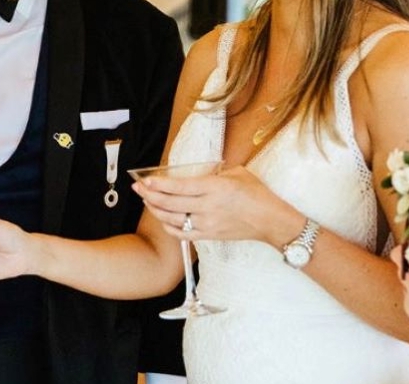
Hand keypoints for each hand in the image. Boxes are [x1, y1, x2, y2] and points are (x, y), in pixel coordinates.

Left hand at [133, 166, 300, 244]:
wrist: (271, 221)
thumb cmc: (257, 194)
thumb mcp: (237, 174)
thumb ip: (214, 173)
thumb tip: (196, 174)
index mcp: (214, 188)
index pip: (179, 186)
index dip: (159, 184)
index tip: (145, 180)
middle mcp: (207, 207)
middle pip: (170, 203)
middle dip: (150, 195)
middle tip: (138, 188)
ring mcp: (207, 224)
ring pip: (172, 219)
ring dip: (156, 210)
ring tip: (147, 201)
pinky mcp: (209, 235)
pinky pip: (181, 234)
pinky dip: (168, 227)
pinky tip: (163, 218)